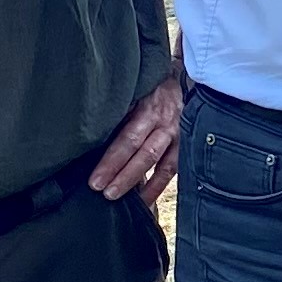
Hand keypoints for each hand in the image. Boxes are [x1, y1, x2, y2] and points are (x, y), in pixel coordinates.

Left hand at [90, 72, 183, 200]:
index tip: (96, 180)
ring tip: (120, 198)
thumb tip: (93, 133)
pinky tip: (144, 201)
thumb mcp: (137, 92)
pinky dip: (158, 186)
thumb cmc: (153, 89)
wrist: (187, 81)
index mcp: (149, 110)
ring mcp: (179, 136)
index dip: (112, 161)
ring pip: (160, 164)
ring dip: (140, 183)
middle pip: (143, 153)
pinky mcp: (186, 146)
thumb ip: (122, 112)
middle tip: (104, 192)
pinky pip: (172, 170)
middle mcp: (166, 124)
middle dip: (123, 175)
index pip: (129, 138)